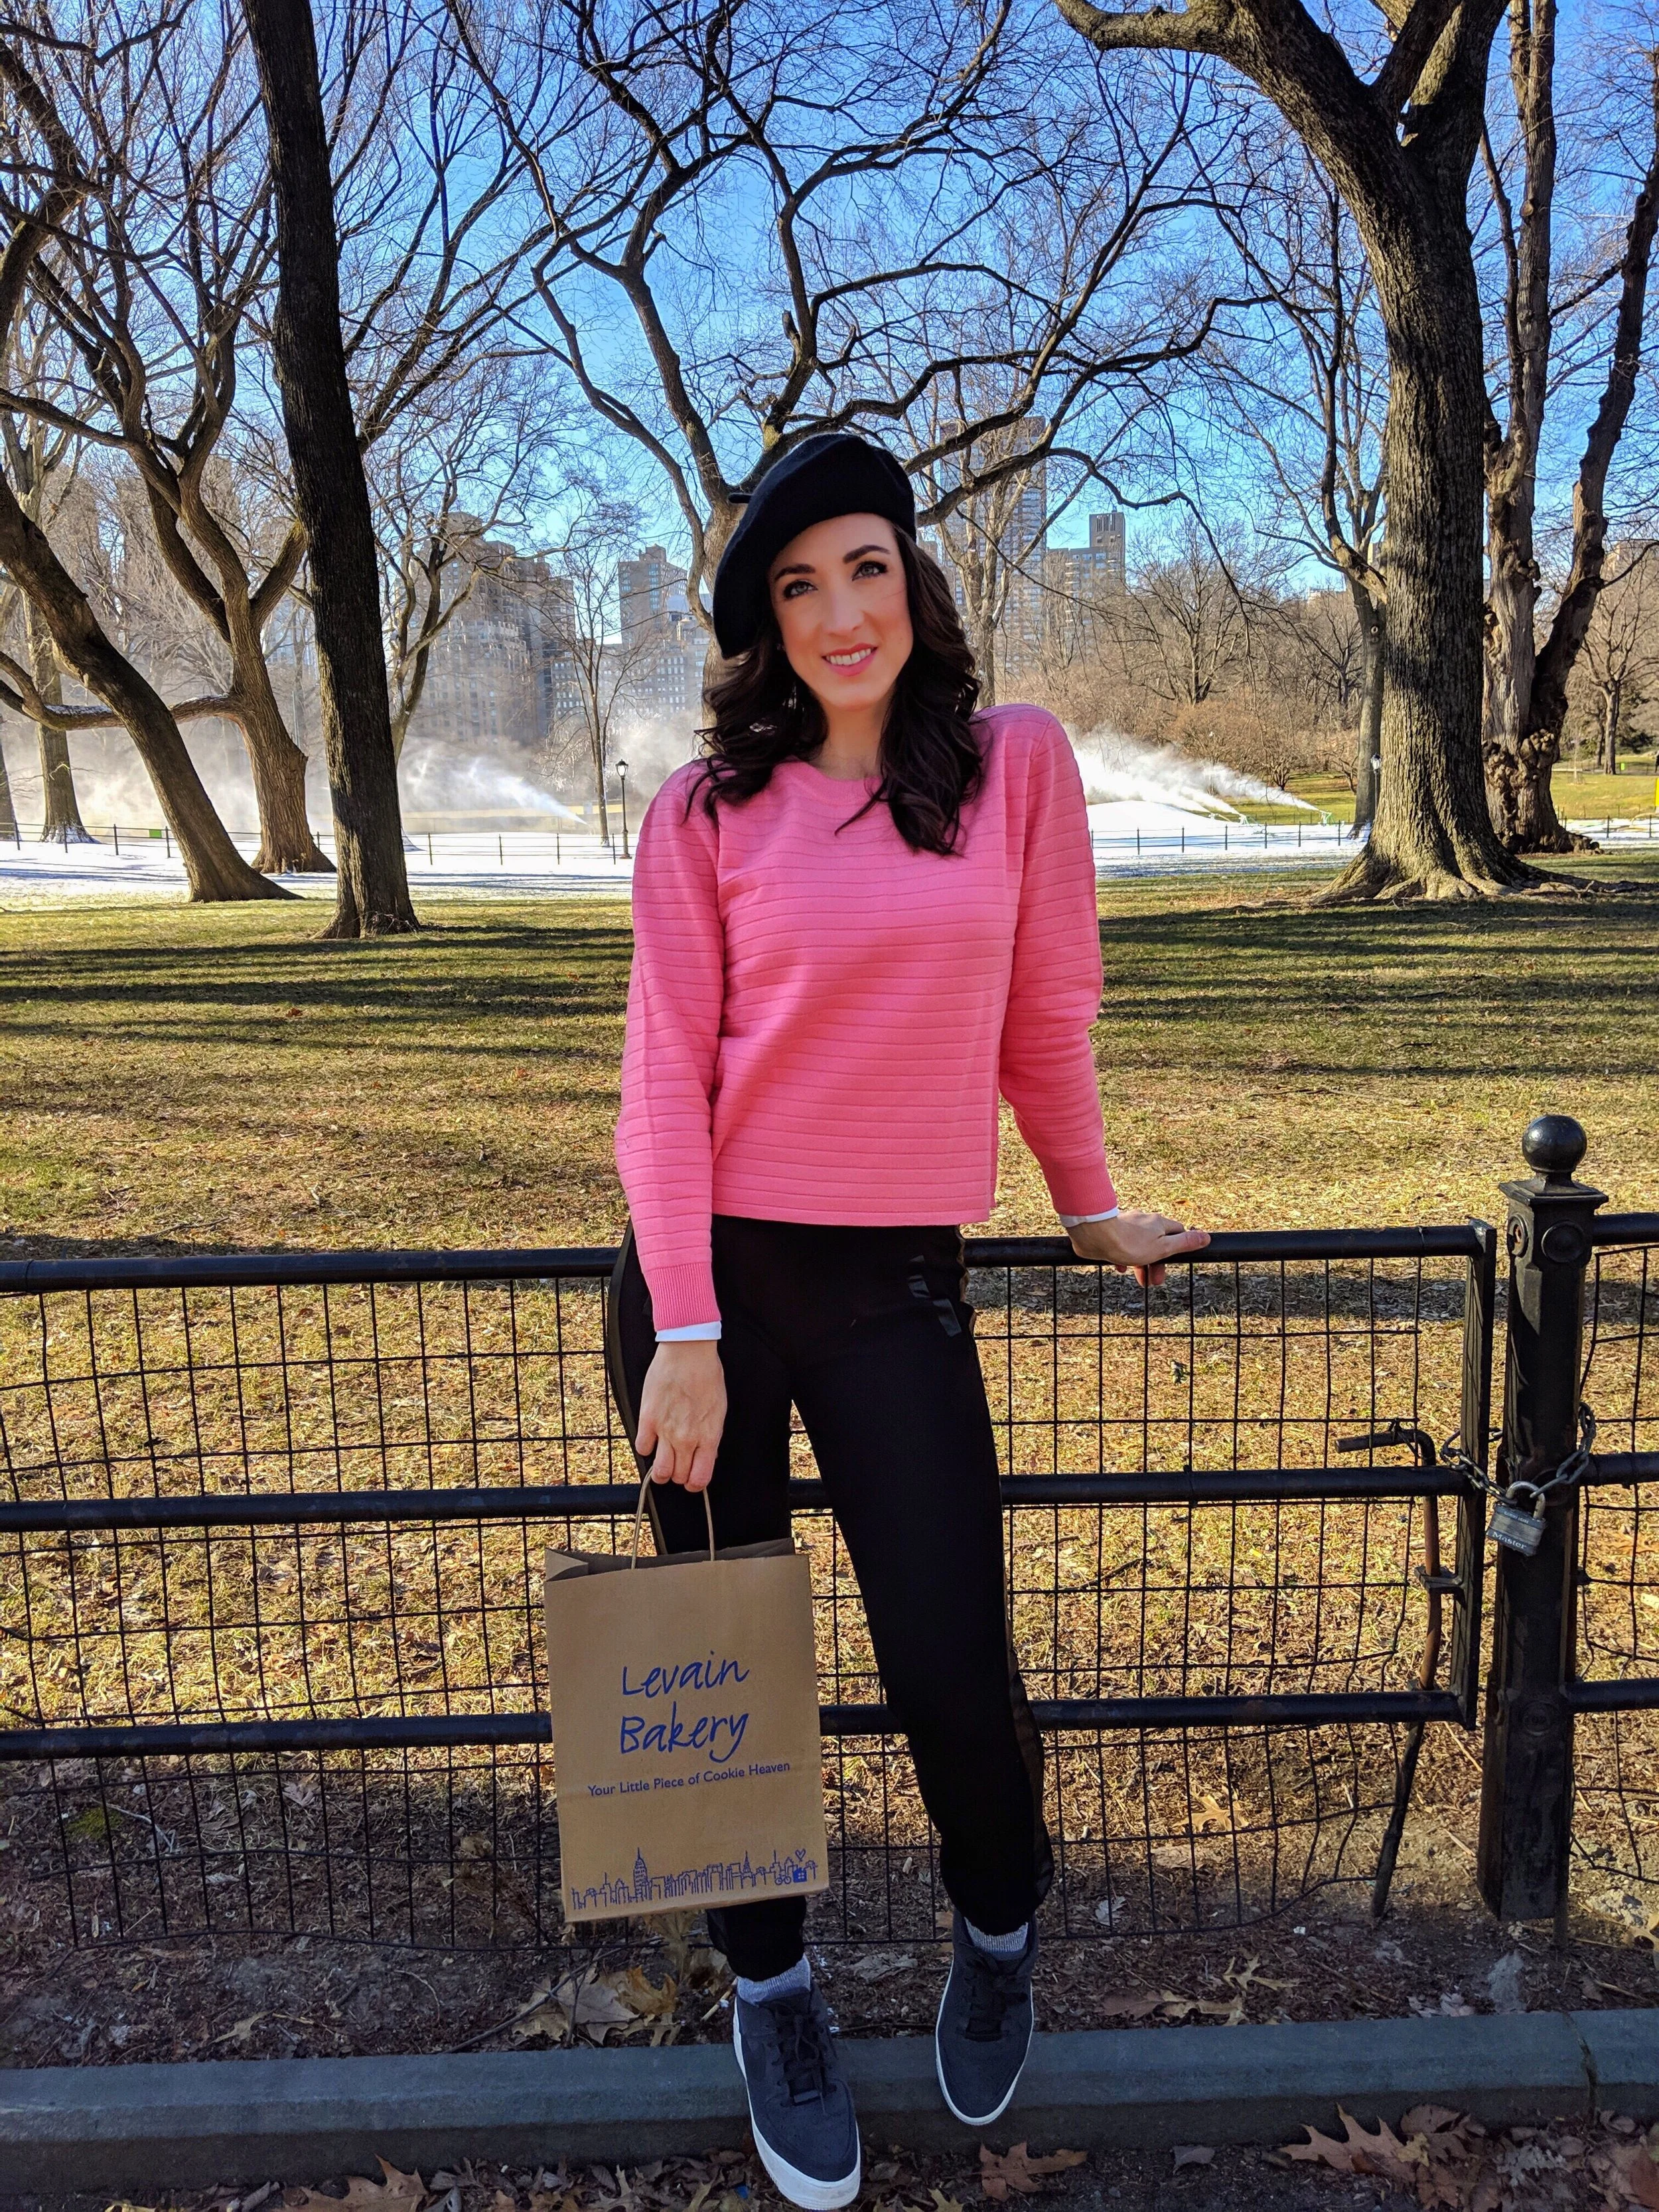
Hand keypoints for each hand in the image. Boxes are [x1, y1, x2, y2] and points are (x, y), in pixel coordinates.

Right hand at [636, 1340, 726, 1490]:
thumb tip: (705, 1454)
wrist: (688, 1353)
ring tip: (662, 1460)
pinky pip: (643, 1447)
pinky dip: (647, 1446)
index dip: (695, 1484)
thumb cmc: (707, 1376)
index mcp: (708, 1437)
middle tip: (678, 1464)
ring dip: (660, 1470)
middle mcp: (687, 1438)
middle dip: (679, 1475)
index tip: (692, 1480)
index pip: (700, 1478)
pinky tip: (652, 1437)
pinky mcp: (648, 1419)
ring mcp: (666, 1431)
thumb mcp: (718, 1410)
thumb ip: (710, 1436)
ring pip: (659, 1471)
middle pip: (678, 1476)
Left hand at [1066, 1208, 1209, 1287]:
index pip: (1177, 1232)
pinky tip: (1120, 1268)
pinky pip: (1122, 1245)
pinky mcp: (1112, 1231)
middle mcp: (1145, 1221)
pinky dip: (1124, 1257)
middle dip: (1157, 1263)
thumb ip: (1183, 1243)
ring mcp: (1127, 1225)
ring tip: (1138, 1279)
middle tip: (1154, 1282)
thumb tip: (1206, 1237)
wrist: (1094, 1234)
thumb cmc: (1129, 1243)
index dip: (1178, 1248)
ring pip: (1139, 1245)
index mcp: (1159, 1224)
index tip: (1174, 1262)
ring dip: (1141, 1263)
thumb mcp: (1162, 1248)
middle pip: (1157, 1242)